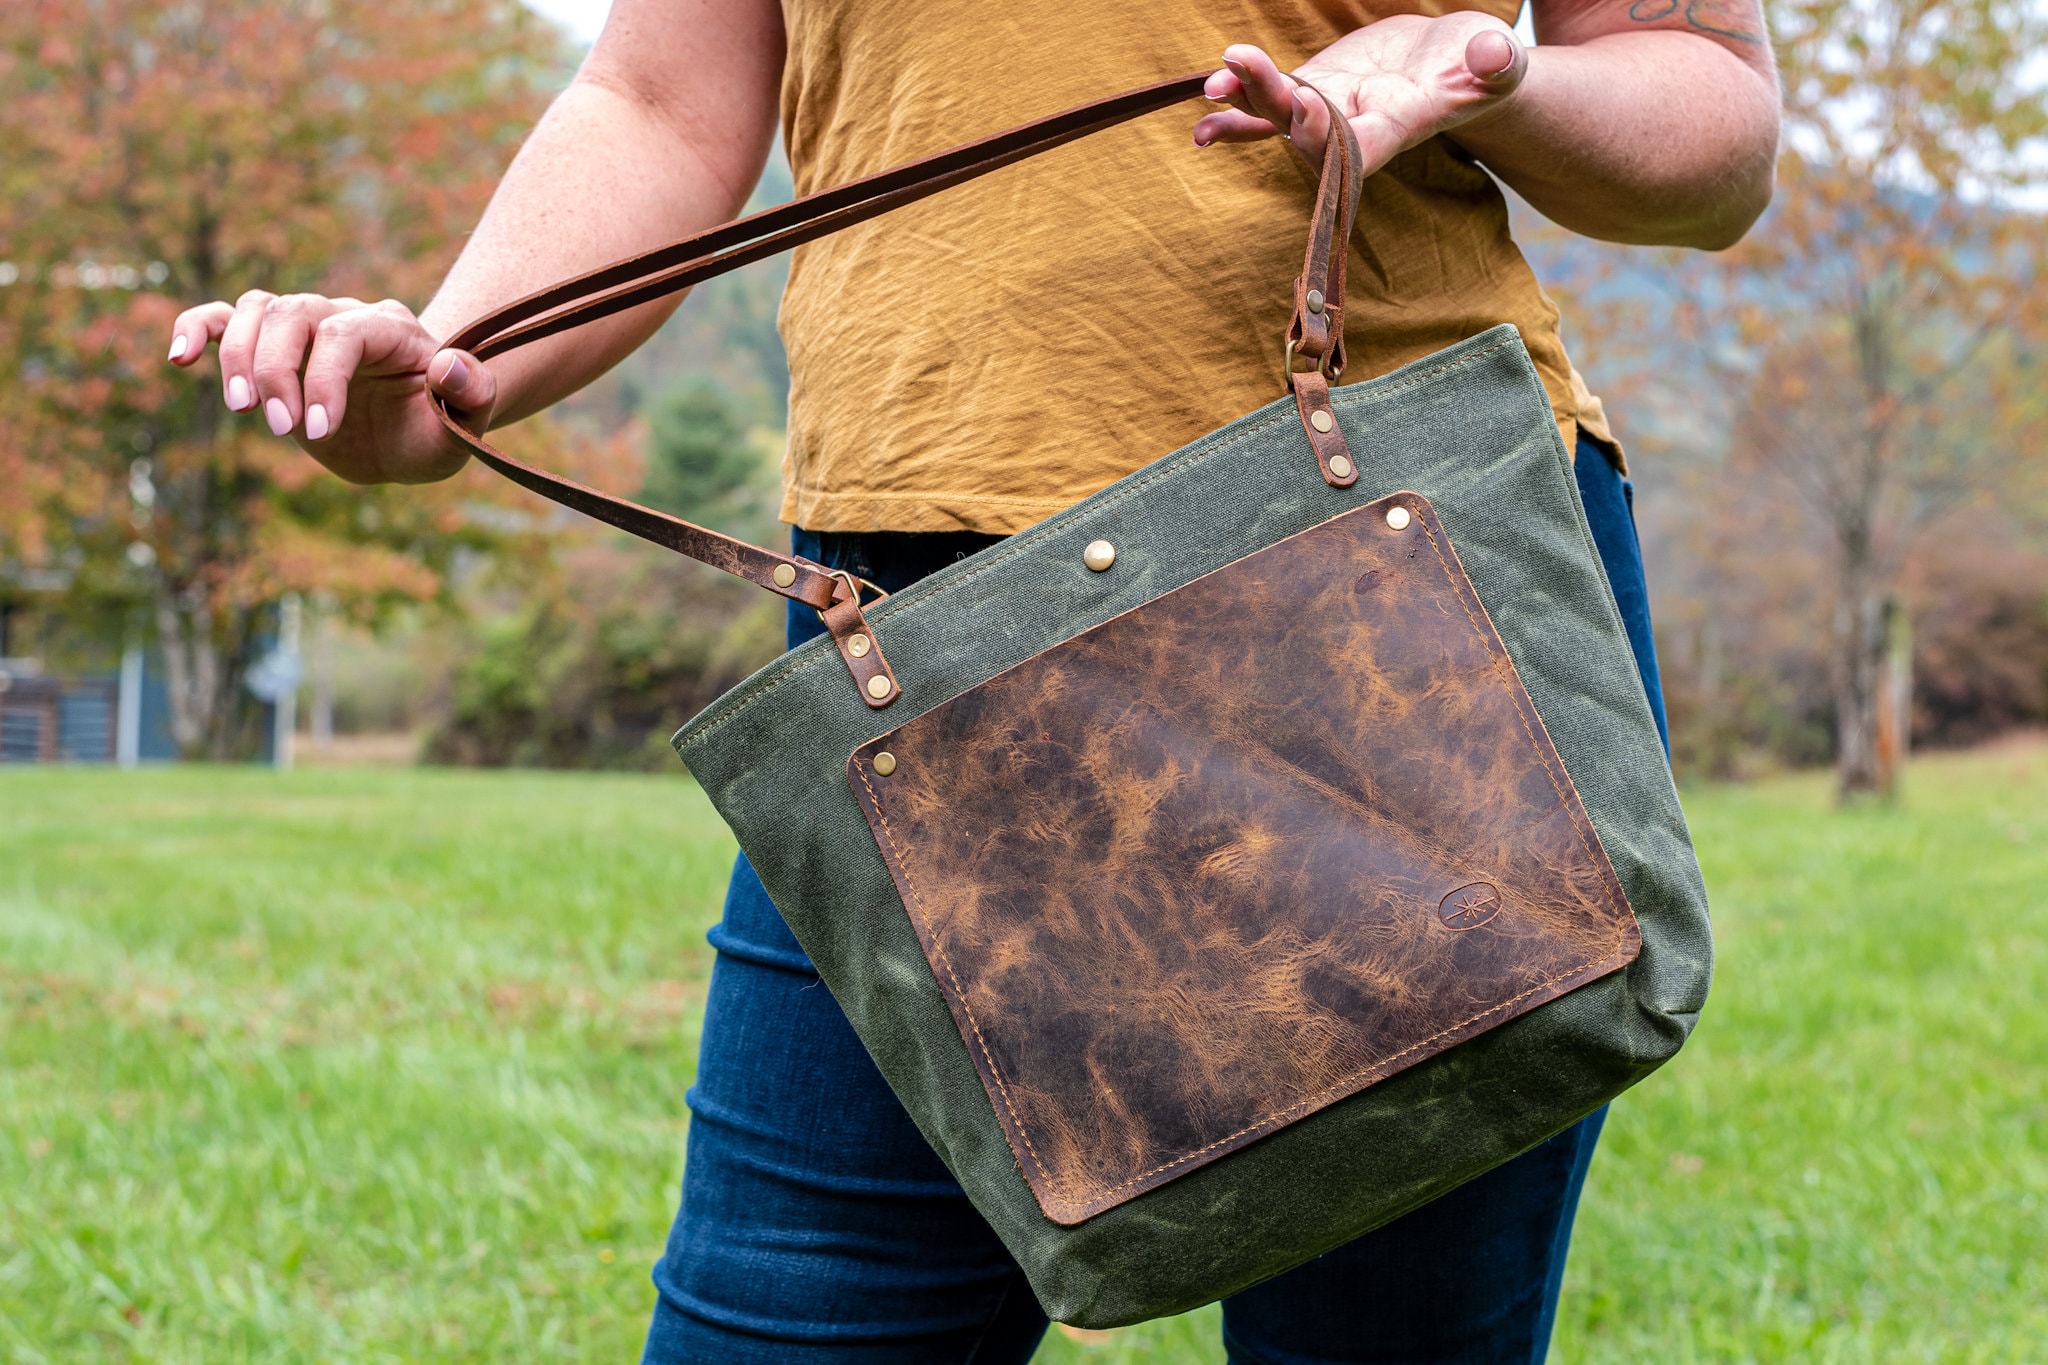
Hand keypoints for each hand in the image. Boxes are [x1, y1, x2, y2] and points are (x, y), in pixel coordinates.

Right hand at [167, 293, 494, 483]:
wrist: (415, 429)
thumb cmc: (438, 428)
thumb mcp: (463, 425)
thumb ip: (470, 395)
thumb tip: (448, 365)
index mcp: (391, 329)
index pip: (344, 332)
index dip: (322, 378)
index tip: (316, 432)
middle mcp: (344, 314)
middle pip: (292, 313)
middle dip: (278, 371)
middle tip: (284, 430)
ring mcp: (306, 327)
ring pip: (257, 309)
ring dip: (238, 356)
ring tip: (242, 409)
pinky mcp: (274, 348)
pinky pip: (225, 318)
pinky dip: (197, 329)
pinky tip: (178, 359)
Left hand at [1194, 21, 1527, 175]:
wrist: (1455, 66)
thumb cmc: (1483, 69)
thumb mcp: (1498, 62)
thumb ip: (1497, 65)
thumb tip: (1495, 55)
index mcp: (1399, 126)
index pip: (1362, 144)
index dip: (1332, 135)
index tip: (1307, 107)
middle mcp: (1355, 129)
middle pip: (1308, 128)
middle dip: (1274, 101)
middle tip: (1239, 67)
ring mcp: (1330, 110)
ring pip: (1280, 113)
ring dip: (1245, 99)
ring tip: (1212, 85)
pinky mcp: (1315, 88)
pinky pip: (1268, 102)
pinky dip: (1237, 103)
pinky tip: (1207, 98)